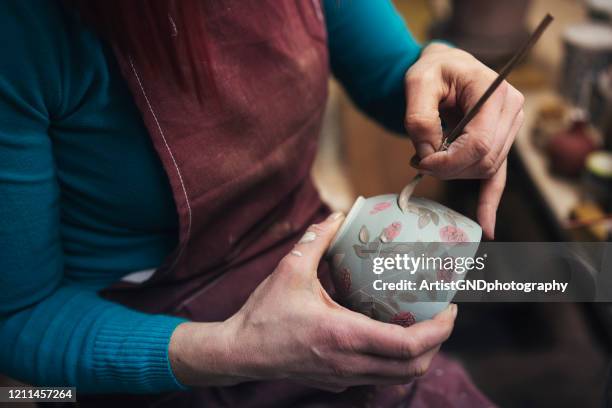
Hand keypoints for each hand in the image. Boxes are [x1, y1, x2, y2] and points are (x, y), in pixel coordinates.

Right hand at [169, 212, 456, 390]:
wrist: (239, 352)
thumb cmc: (264, 314)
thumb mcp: (289, 271)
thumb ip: (316, 240)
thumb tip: (338, 214)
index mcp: (343, 335)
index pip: (408, 345)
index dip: (440, 331)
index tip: (451, 309)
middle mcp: (349, 363)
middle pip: (412, 367)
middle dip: (437, 344)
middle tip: (441, 316)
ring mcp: (343, 378)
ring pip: (398, 377)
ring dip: (418, 356)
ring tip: (422, 326)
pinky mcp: (335, 383)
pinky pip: (377, 377)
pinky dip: (395, 362)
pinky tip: (388, 337)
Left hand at [404, 43, 524, 238]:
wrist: (445, 66)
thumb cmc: (432, 70)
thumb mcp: (417, 83)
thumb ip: (420, 117)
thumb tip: (428, 153)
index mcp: (495, 93)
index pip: (479, 144)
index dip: (449, 161)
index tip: (421, 160)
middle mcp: (511, 111)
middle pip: (483, 160)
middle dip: (447, 169)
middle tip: (418, 160)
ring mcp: (509, 129)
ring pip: (484, 170)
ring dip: (453, 173)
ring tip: (426, 158)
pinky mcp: (500, 143)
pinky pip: (498, 177)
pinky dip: (490, 201)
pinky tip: (487, 226)